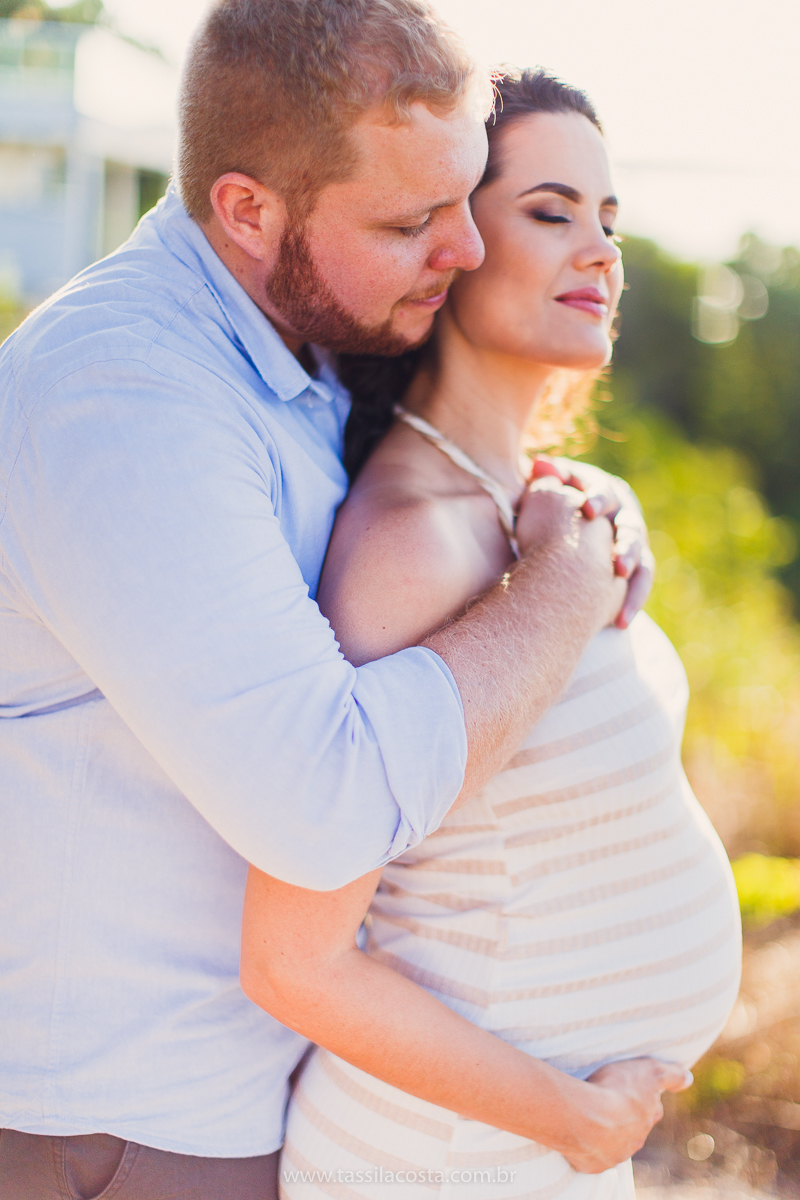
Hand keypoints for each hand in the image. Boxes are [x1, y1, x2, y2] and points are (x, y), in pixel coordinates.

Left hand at [530, 456, 653, 629]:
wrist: (566, 527)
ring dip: (634, 580)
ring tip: (624, 596)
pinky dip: (631, 603)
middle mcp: (624, 517)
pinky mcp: (631, 570)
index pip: (606, 490)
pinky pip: (636, 587)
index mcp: (605, 491)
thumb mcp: (548, 487)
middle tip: (616, 563)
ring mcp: (631, 545)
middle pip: (631, 528)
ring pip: (642, 561)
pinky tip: (621, 622)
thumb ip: (547, 477)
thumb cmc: (552, 503)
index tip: (586, 507)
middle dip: (624, 545)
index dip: (598, 497)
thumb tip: (541, 464)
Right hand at [560, 1057, 690, 1173]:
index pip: (653, 1108)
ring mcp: (615, 1154)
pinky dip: (590, 1146)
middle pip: (634, 1128)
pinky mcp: (594, 1163)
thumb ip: (672, 1075)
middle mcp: (635, 1140)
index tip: (636, 1090)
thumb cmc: (616, 1090)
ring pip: (615, 1143)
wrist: (584, 1117)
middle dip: (627, 1117)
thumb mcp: (650, 1072)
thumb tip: (688, 1079)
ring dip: (608, 1132)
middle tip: (611, 1102)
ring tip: (593, 1116)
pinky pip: (594, 1155)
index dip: (646, 1098)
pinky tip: (581, 1133)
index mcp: (648, 1118)